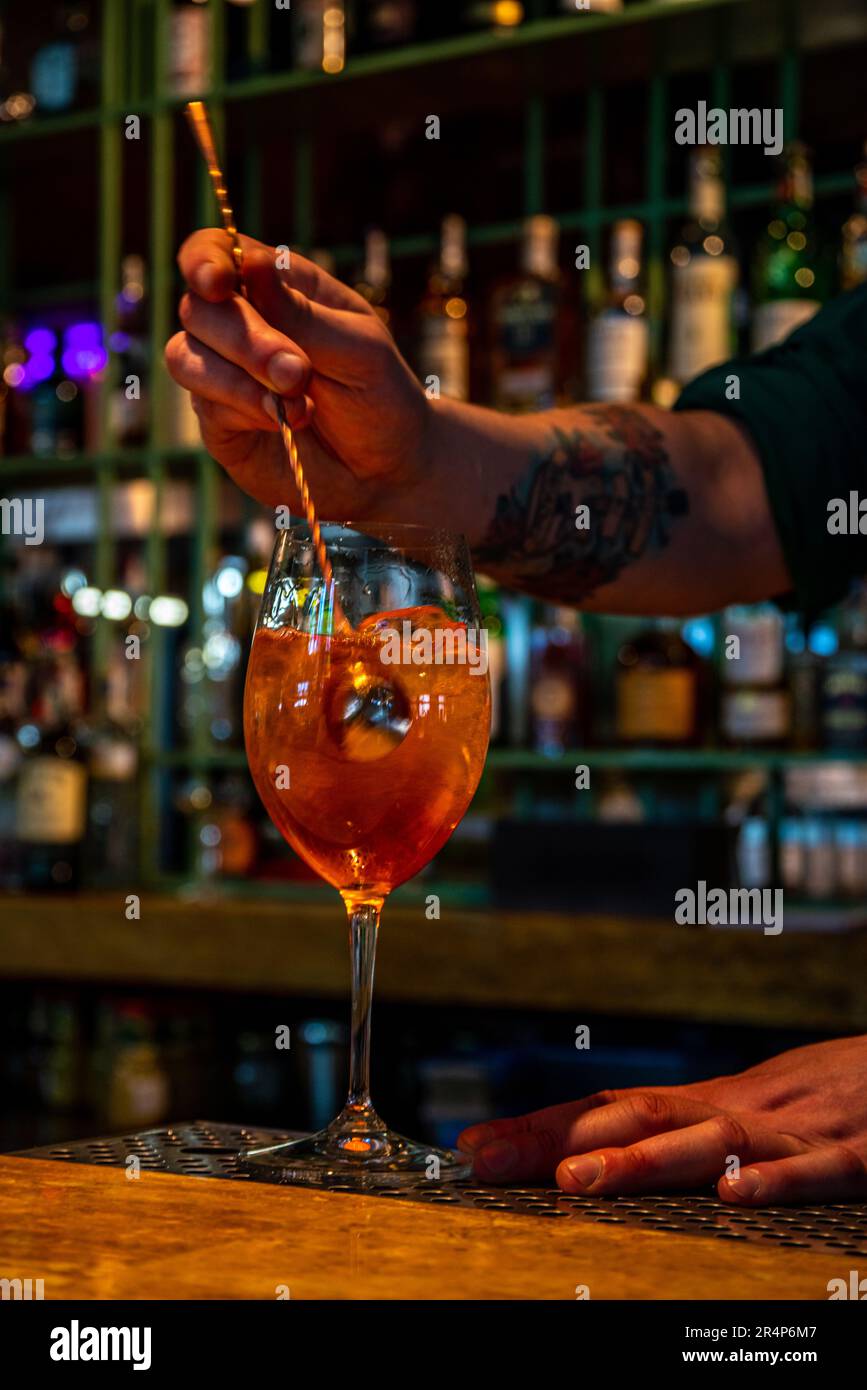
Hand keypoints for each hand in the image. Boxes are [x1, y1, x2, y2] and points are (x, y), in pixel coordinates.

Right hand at [165, 230, 431, 516]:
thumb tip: (249, 264)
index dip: (204, 260)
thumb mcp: (358, 348)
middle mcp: (240, 325)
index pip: (216, 254)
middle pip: (198, 309)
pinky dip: (244, 410)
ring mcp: (225, 375)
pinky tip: (284, 421)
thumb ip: (302, 314)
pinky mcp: (221, 424)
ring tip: (300, 405)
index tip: (217, 282)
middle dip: (245, 339)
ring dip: (239, 378)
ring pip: (185, 357)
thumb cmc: (380, 395)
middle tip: (298, 372)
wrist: (388, 468)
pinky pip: (205, 405)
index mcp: (274, 288)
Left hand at [458, 1035, 866, 1203]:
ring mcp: (800, 1132)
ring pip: (713, 1140)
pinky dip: (775, 1181)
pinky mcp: (863, 1156)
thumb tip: (606, 1154)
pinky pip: (818, 1172)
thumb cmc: (841, 1095)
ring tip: (580, 1181)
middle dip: (560, 1141)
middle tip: (488, 1160)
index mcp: (717, 1103)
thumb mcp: (760, 1113)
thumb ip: (695, 1133)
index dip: (543, 1129)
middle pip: (640, 1115)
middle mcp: (745, 1109)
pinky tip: (732, 1193)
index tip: (473, 1146)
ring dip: (642, 1158)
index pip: (615, 1110)